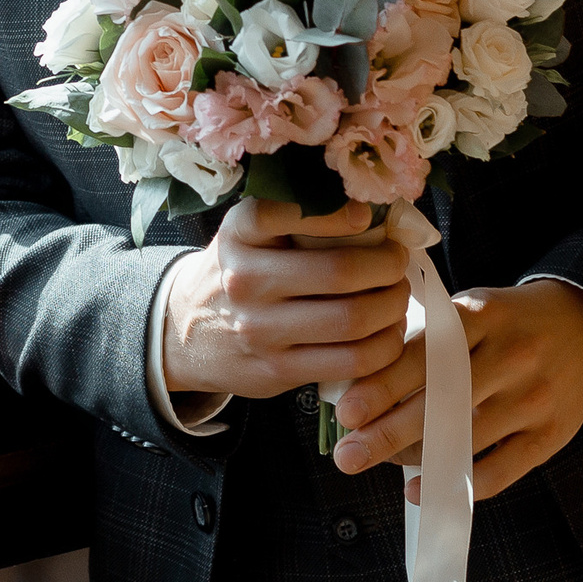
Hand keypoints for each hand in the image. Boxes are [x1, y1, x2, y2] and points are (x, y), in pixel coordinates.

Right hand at [161, 198, 411, 401]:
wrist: (185, 330)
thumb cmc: (238, 271)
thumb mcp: (249, 233)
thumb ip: (296, 218)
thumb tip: (373, 214)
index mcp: (240, 233)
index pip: (296, 211)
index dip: (344, 215)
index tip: (368, 217)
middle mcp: (244, 279)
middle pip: (340, 272)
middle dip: (387, 266)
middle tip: (397, 263)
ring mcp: (259, 329)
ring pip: (351, 320)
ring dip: (392, 307)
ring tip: (396, 297)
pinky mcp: (277, 370)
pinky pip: (349, 362)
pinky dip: (383, 346)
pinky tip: (386, 333)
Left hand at [329, 280, 582, 502]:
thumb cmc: (511, 321)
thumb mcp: (473, 308)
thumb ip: (429, 336)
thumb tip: (366, 379)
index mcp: (483, 316)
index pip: (425, 353)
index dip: (383, 385)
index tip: (347, 411)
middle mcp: (511, 355)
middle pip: (442, 400)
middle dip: (388, 432)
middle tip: (348, 454)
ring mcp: (534, 397)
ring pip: (467, 437)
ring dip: (417, 458)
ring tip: (377, 465)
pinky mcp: (550, 434)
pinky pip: (501, 469)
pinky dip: (459, 484)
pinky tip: (423, 488)